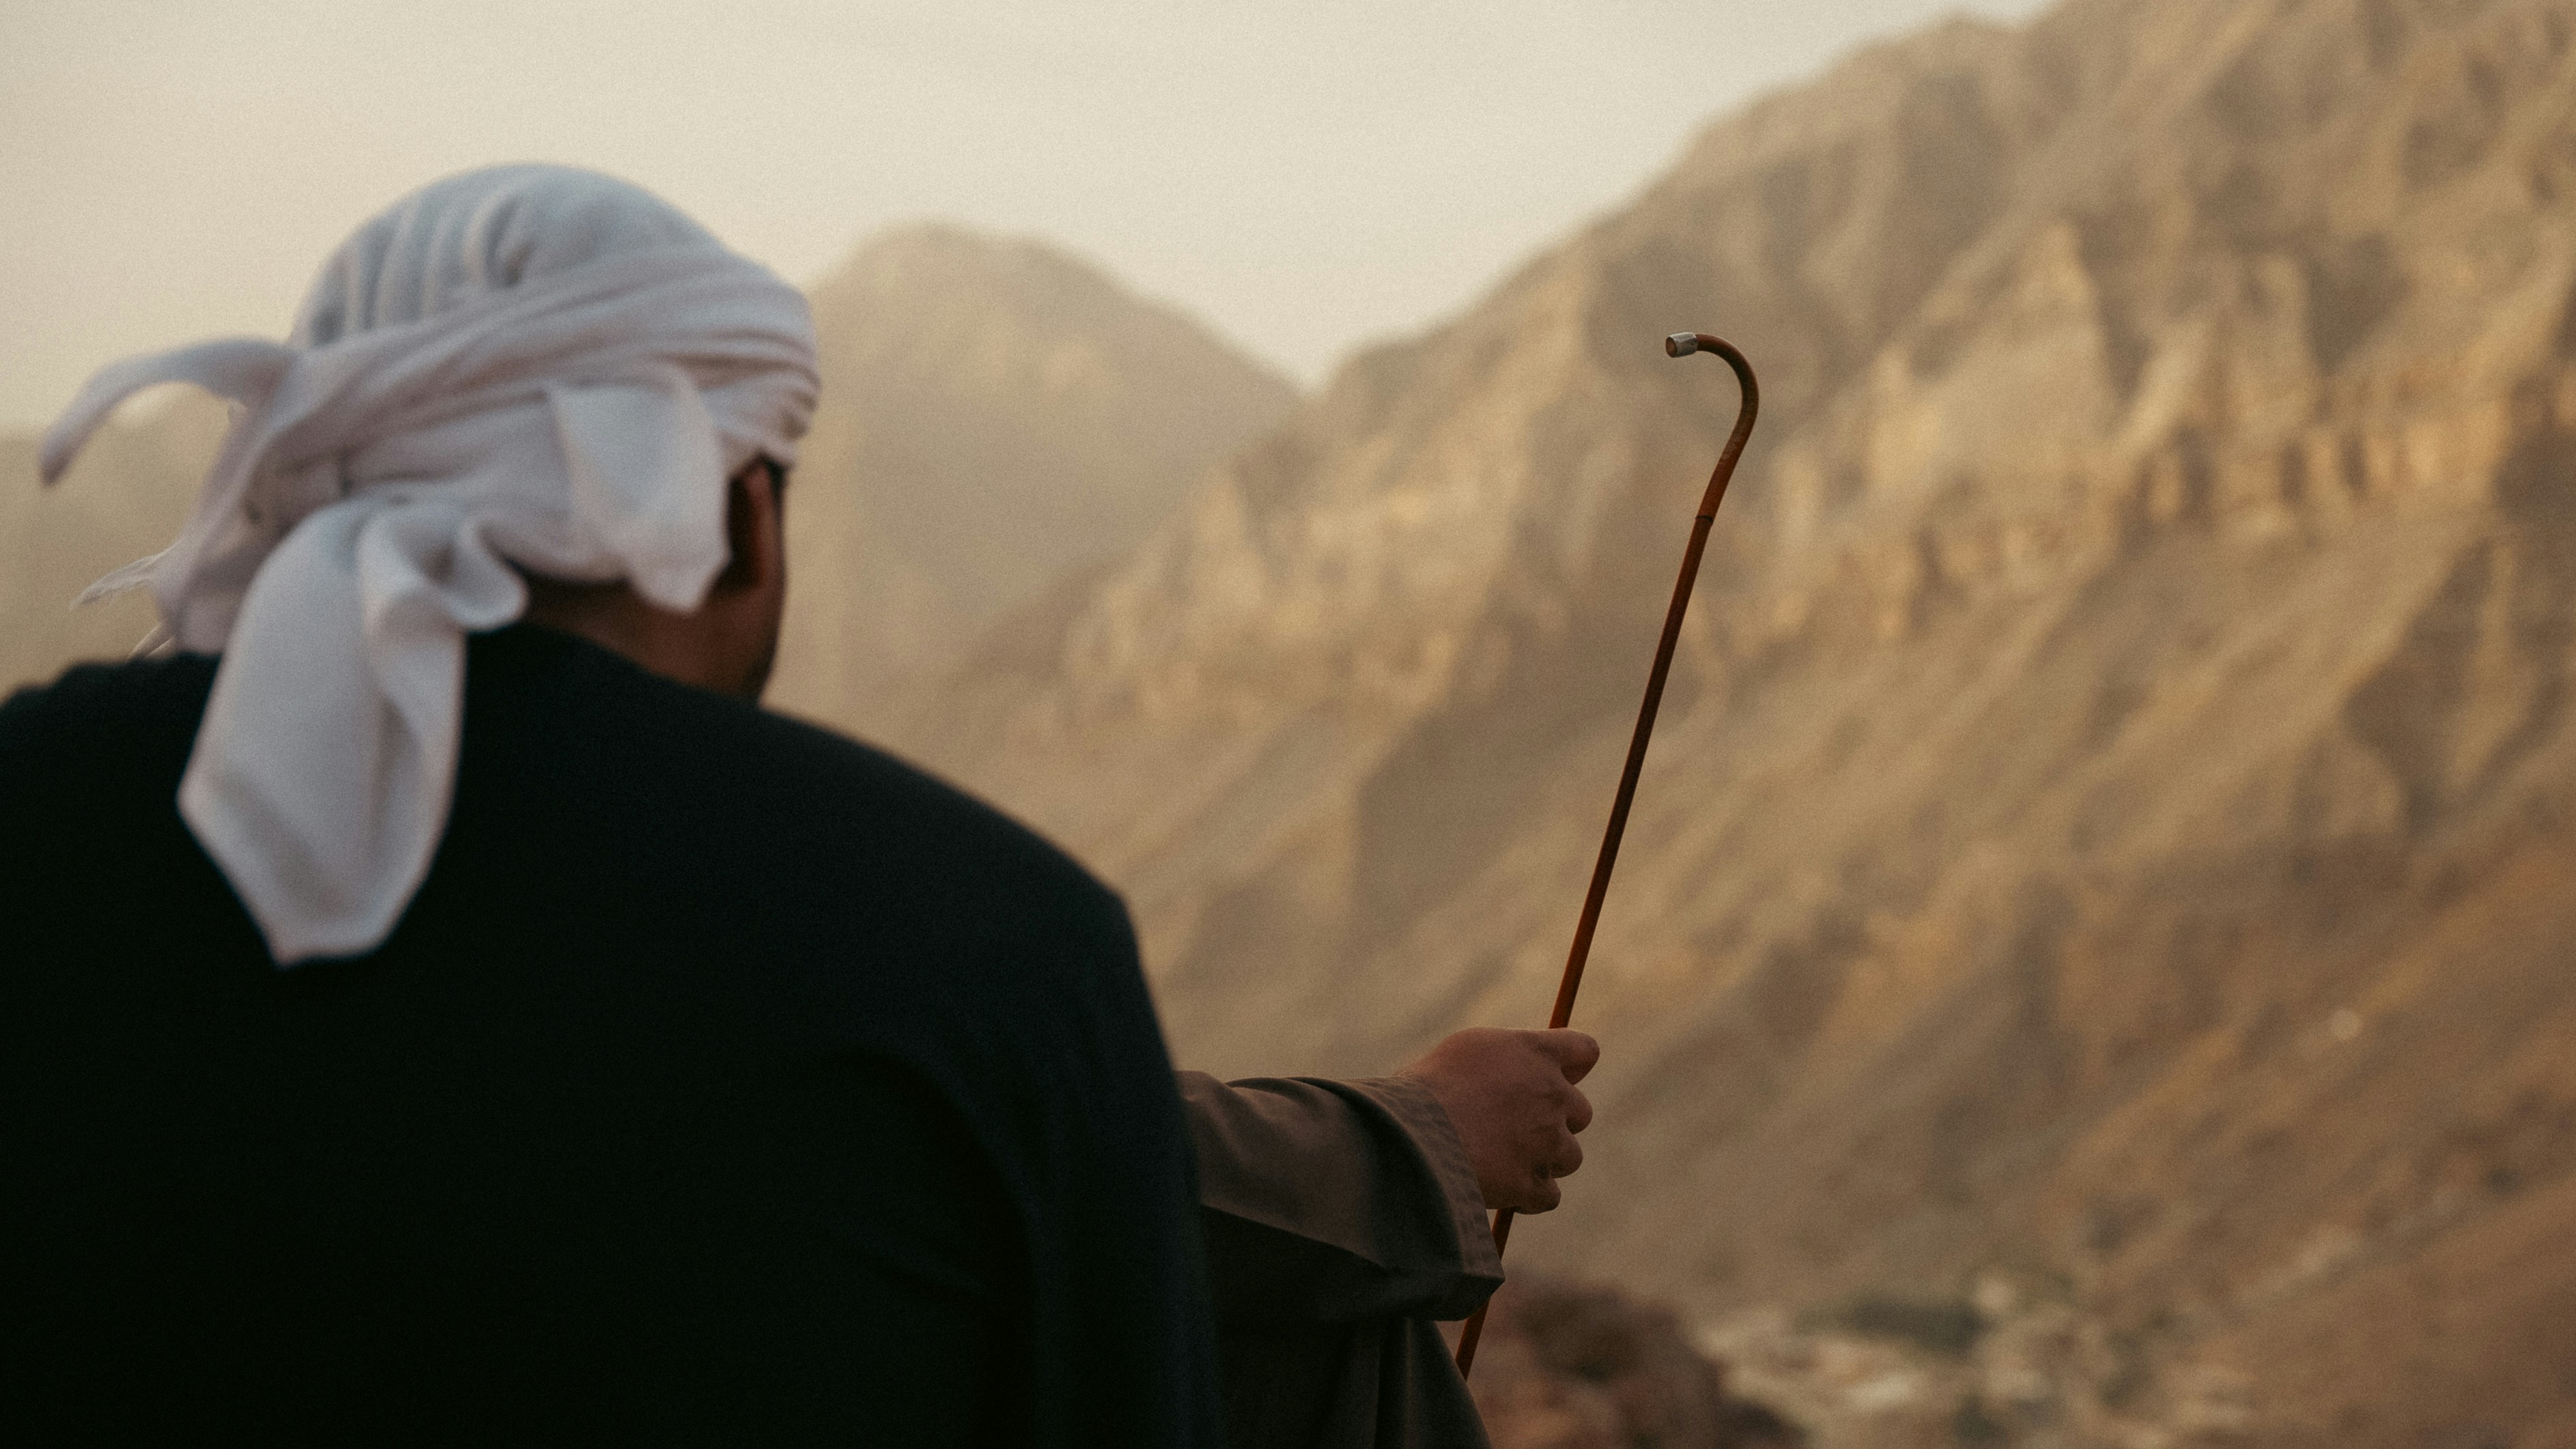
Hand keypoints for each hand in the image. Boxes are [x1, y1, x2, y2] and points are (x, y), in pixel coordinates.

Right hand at [1397, 1027, 1597, 1212]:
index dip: (1573, 1067)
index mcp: (1533, 1053)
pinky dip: (1527, 1197)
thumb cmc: (1420, 1092)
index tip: (1553, 1079)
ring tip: (1500, 1162)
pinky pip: (1548, 1195)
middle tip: (1514, 1130)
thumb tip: (1512, 1076)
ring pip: (1569, 1156)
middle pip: (1580, 1112)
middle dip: (1554, 1123)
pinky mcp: (1535, 1183)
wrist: (1410, 1138)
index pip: (1585, 1050)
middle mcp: (1552, 1094)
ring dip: (1543, 1161)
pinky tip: (1500, 1191)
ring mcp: (1548, 1141)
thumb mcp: (1462, 1054)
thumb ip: (1501, 1063)